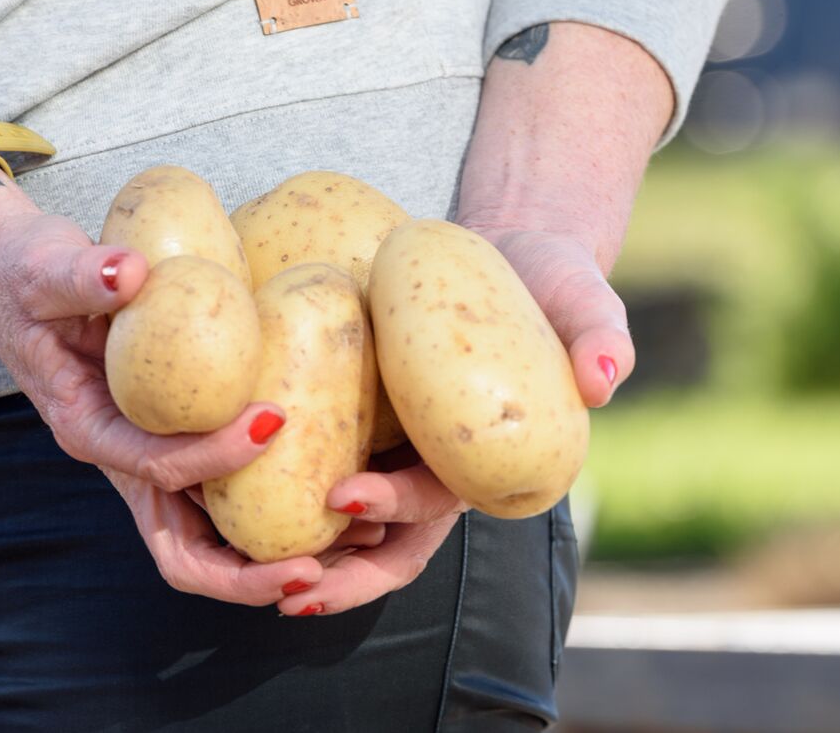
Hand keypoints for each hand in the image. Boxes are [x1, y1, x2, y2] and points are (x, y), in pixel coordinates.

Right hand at [0, 185, 322, 604]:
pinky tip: (334, 485)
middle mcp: (122, 457)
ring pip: (211, 534)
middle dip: (246, 573)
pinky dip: (274, 503)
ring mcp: (150, 453)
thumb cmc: (20, 273)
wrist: (7, 273)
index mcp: (87, 428)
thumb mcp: (41, 266)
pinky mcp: (174, 434)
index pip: (156, 465)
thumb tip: (129, 272)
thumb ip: (82, 272)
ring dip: (273, 555)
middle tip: (318, 566)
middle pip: (183, 550)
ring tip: (355, 541)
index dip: (214, 456)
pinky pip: (226, 488)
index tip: (273, 420)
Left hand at [278, 225, 633, 613]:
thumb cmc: (551, 281)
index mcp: (490, 460)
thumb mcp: (581, 297)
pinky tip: (237, 498)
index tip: (343, 497)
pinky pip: (328, 466)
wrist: (511, 254)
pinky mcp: (371, 423)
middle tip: (284, 586)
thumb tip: (602, 380)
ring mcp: (405, 452)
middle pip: (392, 541)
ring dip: (309, 557)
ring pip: (355, 530)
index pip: (440, 502)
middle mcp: (444, 469)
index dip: (395, 509)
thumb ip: (600, 335)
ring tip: (249, 572)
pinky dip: (290, 495)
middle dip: (342, 573)